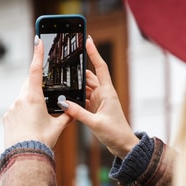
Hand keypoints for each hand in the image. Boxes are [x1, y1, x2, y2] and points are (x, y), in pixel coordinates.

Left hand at [3, 36, 71, 148]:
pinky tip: (30, 123)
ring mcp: (11, 108)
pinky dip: (24, 110)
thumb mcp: (58, 127)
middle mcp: (20, 100)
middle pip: (29, 83)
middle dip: (37, 84)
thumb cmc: (41, 141)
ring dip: (31, 99)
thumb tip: (74, 111)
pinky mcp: (7, 117)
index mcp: (33, 98)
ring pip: (22, 96)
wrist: (24, 157)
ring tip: (40, 114)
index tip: (37, 41)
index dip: (37, 54)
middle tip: (46, 92)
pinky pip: (16, 108)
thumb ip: (66, 116)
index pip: (36, 71)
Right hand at [62, 36, 138, 158]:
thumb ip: (78, 113)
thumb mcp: (95, 123)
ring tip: (62, 79)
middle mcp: (103, 94)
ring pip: (85, 88)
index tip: (88, 40)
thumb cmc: (116, 133)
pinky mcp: (95, 109)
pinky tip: (67, 97)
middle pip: (89, 77)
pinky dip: (75, 97)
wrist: (123, 145)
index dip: (94, 53)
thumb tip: (63, 103)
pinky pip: (83, 99)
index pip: (100, 67)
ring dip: (76, 85)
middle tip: (65, 61)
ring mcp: (98, 101)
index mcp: (107, 92)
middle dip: (79, 69)